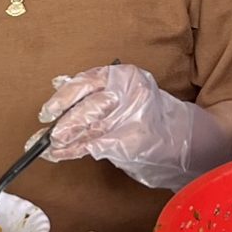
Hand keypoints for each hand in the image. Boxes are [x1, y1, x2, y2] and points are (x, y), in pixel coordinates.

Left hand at [40, 67, 231, 189]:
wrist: (185, 141)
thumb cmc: (148, 118)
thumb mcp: (124, 95)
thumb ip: (94, 91)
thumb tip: (57, 84)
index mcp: (126, 77)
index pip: (87, 82)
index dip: (63, 97)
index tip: (46, 112)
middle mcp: (129, 93)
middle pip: (87, 107)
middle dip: (64, 124)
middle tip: (47, 136)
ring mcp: (132, 118)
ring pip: (89, 128)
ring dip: (65, 141)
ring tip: (48, 148)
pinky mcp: (132, 142)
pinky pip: (97, 146)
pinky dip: (75, 151)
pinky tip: (61, 155)